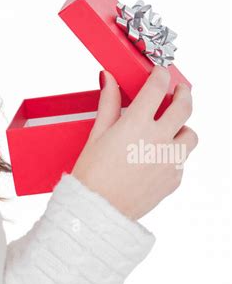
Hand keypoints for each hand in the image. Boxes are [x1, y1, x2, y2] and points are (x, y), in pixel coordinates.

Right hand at [71, 65, 198, 219]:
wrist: (98, 210)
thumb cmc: (92, 173)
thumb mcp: (97, 132)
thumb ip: (108, 102)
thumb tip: (108, 79)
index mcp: (137, 124)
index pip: (158, 87)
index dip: (161, 75)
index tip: (160, 73)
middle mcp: (158, 139)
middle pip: (185, 106)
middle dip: (184, 93)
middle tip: (179, 90)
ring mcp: (170, 160)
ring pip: (191, 135)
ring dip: (182, 127)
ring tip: (170, 129)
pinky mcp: (174, 179)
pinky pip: (181, 160)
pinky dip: (172, 155)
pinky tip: (155, 157)